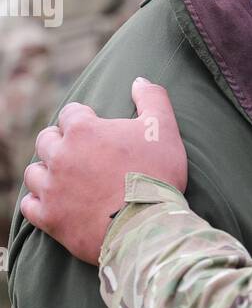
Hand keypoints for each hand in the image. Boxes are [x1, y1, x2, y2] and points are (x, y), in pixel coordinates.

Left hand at [21, 78, 187, 263]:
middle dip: (60, 143)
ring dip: (46, 172)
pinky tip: (54, 203)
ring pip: (34, 172)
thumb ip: (152, 99)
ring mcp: (52, 188)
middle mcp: (60, 156)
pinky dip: (39, 203)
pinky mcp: (50, 218)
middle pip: (46, 140)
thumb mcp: (164, 130)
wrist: (149, 227)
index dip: (84, 120)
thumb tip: (140, 80)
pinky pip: (29, 206)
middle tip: (80, 154)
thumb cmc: (157, 175)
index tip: (96, 130)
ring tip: (64, 178)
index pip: (70, 114)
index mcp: (83, 131)